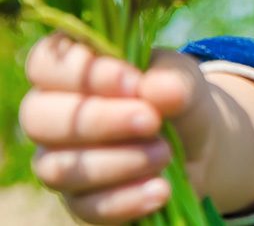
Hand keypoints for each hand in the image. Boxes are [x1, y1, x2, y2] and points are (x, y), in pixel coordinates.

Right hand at [19, 33, 215, 224]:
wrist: (198, 142)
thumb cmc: (176, 95)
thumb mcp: (182, 76)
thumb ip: (172, 78)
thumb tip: (160, 91)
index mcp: (71, 68)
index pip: (45, 64)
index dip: (83, 74)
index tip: (134, 83)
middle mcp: (52, 114)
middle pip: (37, 119)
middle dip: (98, 120)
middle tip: (151, 120)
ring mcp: (60, 160)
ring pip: (58, 168)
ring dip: (118, 161)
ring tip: (165, 153)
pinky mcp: (79, 200)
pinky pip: (85, 207)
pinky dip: (126, 199)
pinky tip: (160, 189)